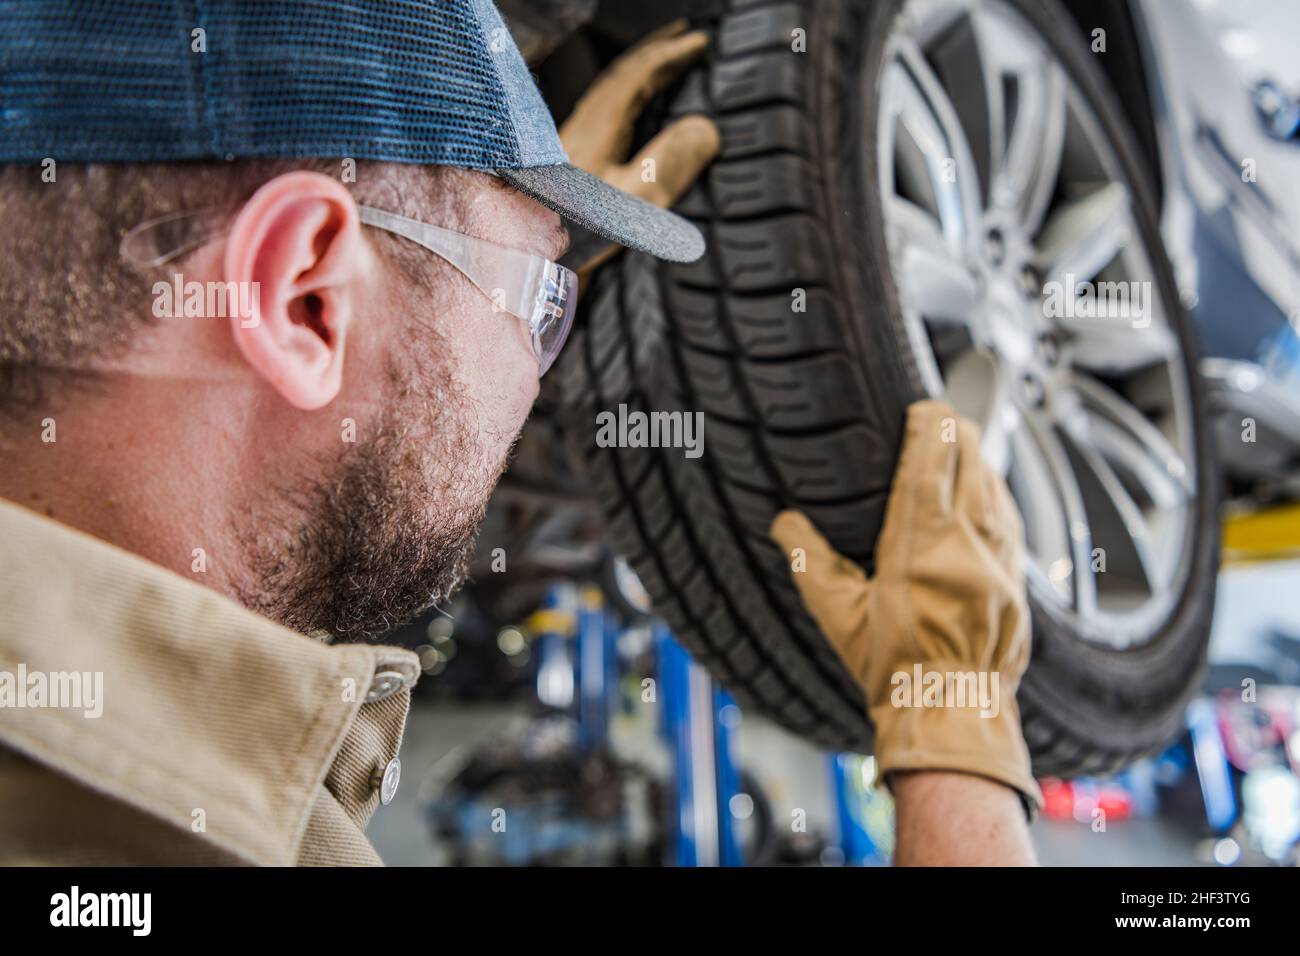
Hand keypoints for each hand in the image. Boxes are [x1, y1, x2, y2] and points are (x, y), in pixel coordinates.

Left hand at [559, 19, 719, 280]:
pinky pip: (599, 113)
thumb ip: (669, 164)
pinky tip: (625, 115)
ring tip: (662, 67)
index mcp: (596, 129)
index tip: (700, 43)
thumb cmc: (573, 239)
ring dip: (637, 74)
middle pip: (618, 76)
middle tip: (686, 42)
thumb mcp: (632, 204)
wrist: (523, 263)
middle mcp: (578, 128)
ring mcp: (567, 144)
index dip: (670, 55)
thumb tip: (706, 128)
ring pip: (606, 92)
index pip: (636, 76)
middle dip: (654, 54)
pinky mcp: (561, 164)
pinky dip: (621, 98)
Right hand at [770, 400, 1040, 814]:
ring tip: (962, 446)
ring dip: (979, 461)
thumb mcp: (839, 615)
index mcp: (920, 545)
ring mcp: (1000, 562)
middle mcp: (968, 545)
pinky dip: (997, 496)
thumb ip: (809, 562)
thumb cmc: (893, 667)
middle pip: (973, 462)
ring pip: (997, 487)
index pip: (932, 461)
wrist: (951, 713)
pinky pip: (1012, 521)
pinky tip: (987, 494)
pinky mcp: (1018, 581)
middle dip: (959, 432)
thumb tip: (783, 522)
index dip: (931, 424)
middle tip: (940, 419)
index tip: (923, 406)